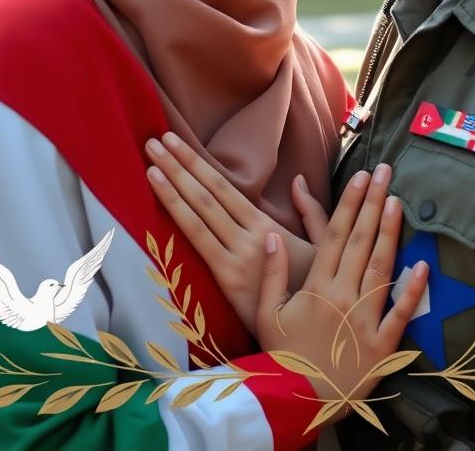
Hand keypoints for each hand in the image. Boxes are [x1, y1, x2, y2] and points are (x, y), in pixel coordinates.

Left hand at [144, 132, 344, 334]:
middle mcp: (250, 236)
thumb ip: (310, 211)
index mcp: (268, 227)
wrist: (316, 334)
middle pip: (208, 193)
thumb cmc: (316, 292)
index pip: (225, 186)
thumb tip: (298, 179)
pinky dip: (177, 213)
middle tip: (156, 139)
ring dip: (172, 183)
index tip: (175, 140)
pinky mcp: (227, 279)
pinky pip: (197, 240)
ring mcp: (236, 256)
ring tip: (151, 158)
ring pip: (199, 212)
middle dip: (180, 164)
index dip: (198, 162)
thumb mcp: (323, 246)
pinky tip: (161, 195)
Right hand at [258, 166, 428, 422]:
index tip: (360, 176)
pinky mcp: (382, 347)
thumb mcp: (267, 313)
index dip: (349, 203)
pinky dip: (413, 292)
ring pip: (381, 269)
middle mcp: (341, 297)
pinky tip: (423, 267)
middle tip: (385, 171)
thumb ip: (272, 272)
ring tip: (397, 201)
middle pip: (360, 241)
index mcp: (316, 287)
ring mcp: (364, 321)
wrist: (296, 402)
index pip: (335, 235)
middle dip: (373, 203)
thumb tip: (270, 233)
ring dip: (390, 233)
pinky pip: (400, 316)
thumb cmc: (282, 355)